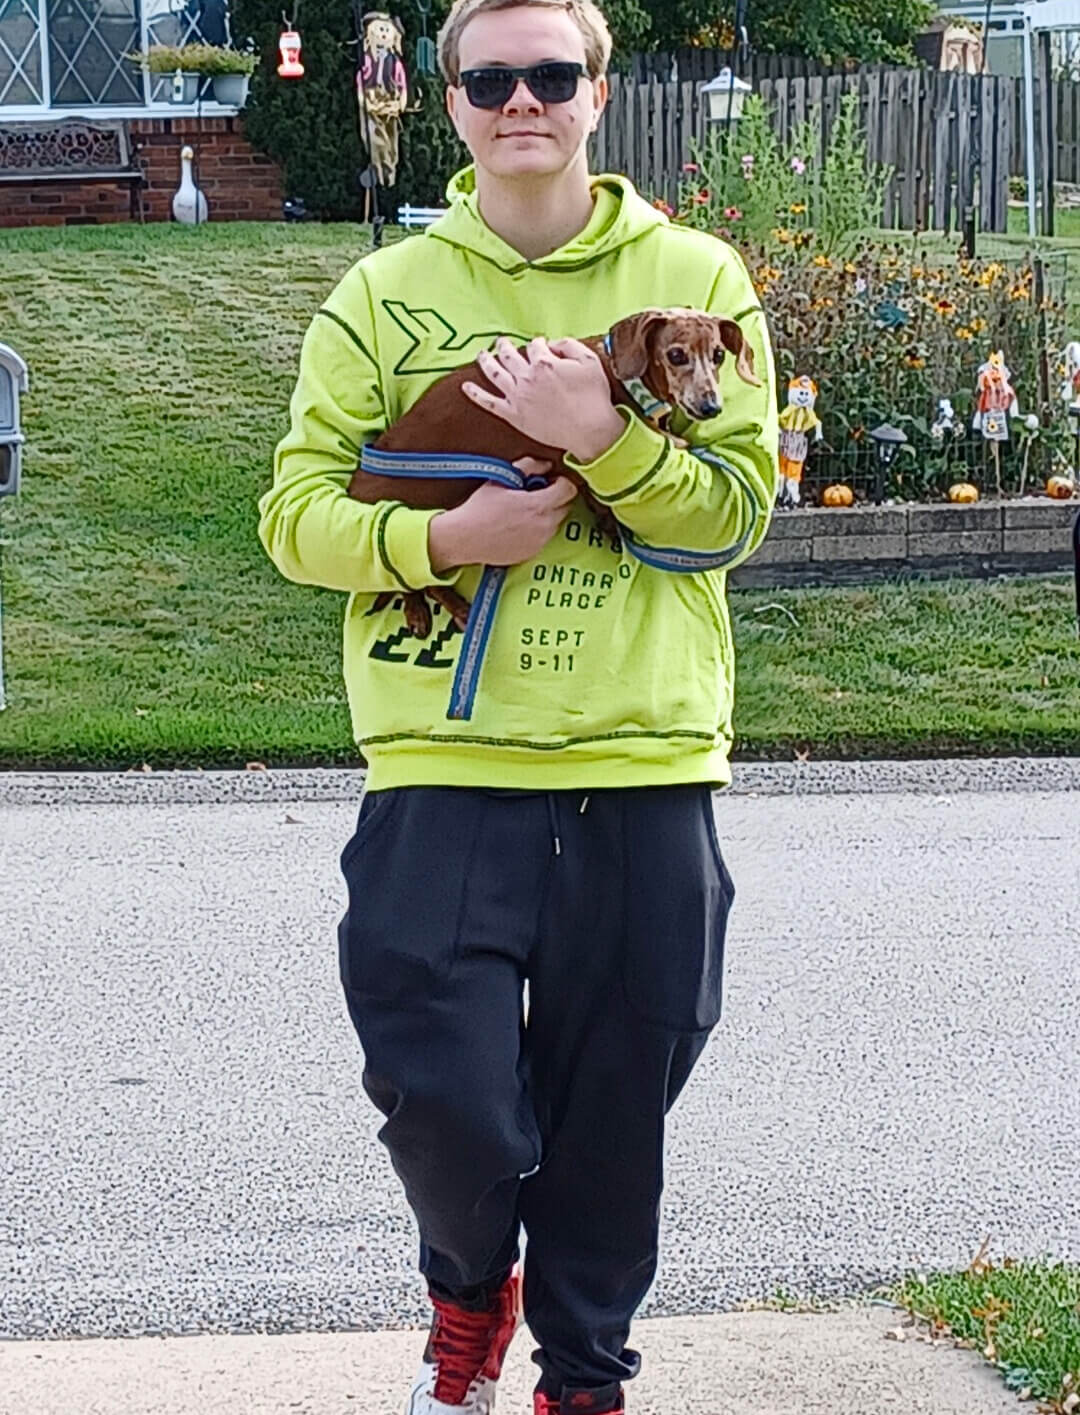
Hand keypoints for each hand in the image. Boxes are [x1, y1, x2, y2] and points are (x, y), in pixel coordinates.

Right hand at [428, 460, 576, 571]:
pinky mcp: (532, 553)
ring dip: (547, 515)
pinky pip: (543, 538)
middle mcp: (545, 526)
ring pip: (555, 523)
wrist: (465, 539)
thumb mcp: (502, 479)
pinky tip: (519, 526)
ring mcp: (540, 542)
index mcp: (539, 506)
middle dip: (556, 498)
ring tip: (525, 511)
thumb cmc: (480, 508)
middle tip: (536, 493)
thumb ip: (529, 466)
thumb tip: (547, 465)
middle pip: (565, 507)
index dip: (562, 482)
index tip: (550, 481)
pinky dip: (538, 530)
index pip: (569, 490)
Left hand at [463, 337, 625, 463]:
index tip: (541, 346)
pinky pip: (488, 403)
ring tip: (482, 354)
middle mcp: (526, 377)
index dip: (538, 344)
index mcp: (544, 362)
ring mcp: (517, 397)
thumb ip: (569, 345)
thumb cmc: (593, 397)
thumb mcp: (589, 361)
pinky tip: (465, 387)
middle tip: (502, 342)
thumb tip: (553, 343)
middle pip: (510, 355)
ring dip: (486, 361)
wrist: (589, 430)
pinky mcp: (513, 415)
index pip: (535, 346)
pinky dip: (475, 394)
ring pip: (494, 373)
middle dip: (505, 346)